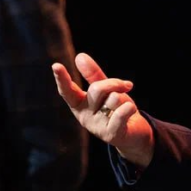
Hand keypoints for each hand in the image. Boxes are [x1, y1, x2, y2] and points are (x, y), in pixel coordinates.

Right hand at [52, 52, 154, 166]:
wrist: (134, 133)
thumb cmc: (116, 109)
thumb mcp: (105, 90)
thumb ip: (93, 75)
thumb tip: (79, 56)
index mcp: (79, 104)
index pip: (68, 90)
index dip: (62, 78)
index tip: (56, 65)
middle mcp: (84, 116)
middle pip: (97, 89)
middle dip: (114, 84)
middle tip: (126, 86)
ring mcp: (96, 127)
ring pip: (113, 99)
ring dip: (124, 99)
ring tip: (124, 108)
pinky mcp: (110, 135)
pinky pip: (122, 111)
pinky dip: (130, 108)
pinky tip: (131, 113)